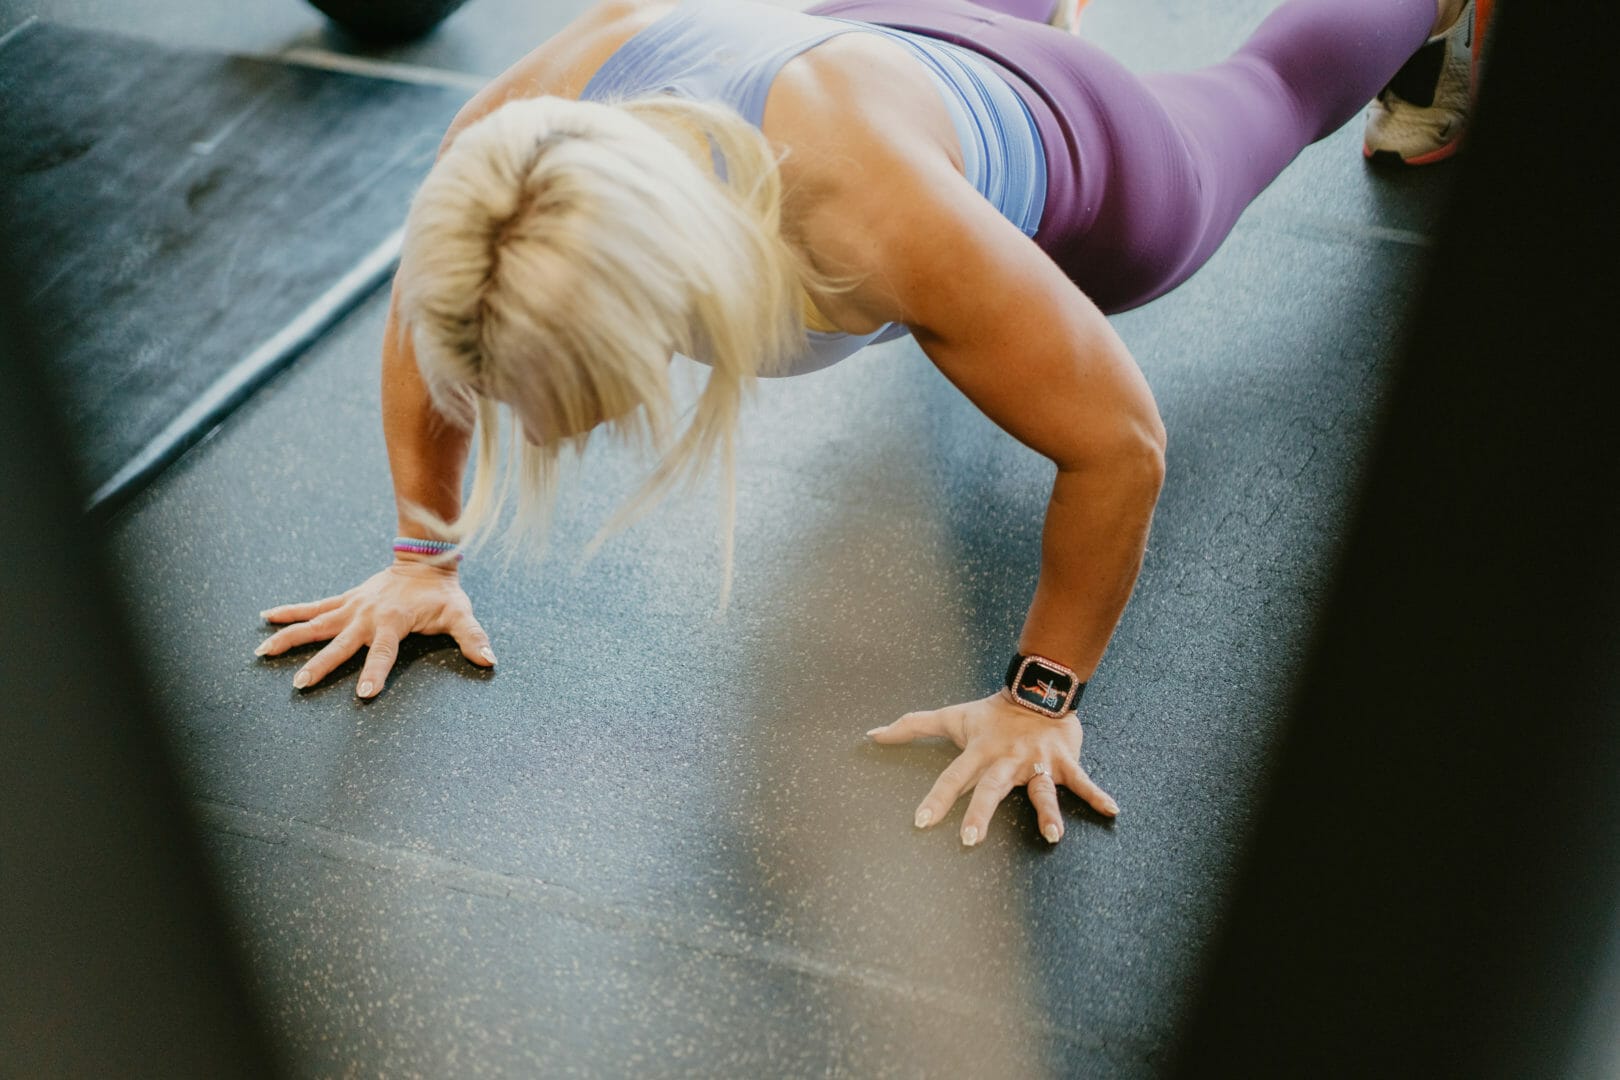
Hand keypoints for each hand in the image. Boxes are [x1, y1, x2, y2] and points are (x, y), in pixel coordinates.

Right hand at [256, 561, 493, 697]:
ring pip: (316, 624)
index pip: (383, 653)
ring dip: (290, 637)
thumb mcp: (460, 614)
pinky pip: (315, 607)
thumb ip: (472, 637)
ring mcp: (353, 607)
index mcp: (392, 622)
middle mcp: (367, 616)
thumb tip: (489, 660)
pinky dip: (292, 612)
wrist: (425, 560)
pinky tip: (267, 617)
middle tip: (300, 684)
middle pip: (340, 644)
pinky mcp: (346, 600)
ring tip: (262, 651)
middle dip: (321, 665)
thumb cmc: (442, 594)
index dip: (375, 672)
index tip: (364, 694)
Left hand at [867, 692, 1117, 845]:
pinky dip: (1098, 794)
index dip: (936, 799)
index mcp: (978, 752)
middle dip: (981, 813)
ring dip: (1048, 812)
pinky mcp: (1064, 761)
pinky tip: (1113, 810)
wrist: (1036, 688)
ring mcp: (1036, 762)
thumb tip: (870, 735)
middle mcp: (1005, 760)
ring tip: (1053, 836)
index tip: (921, 822)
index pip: (951, 778)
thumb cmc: (990, 712)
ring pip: (1041, 790)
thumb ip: (911, 727)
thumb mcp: (951, 717)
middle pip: (990, 789)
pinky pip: (1082, 780)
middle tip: (971, 841)